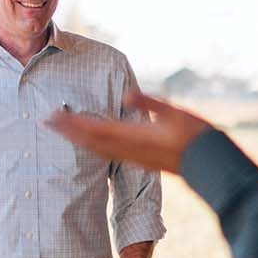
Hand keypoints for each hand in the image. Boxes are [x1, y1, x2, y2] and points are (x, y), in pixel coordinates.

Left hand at [44, 90, 214, 174]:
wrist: (210, 164)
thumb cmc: (196, 135)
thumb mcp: (175, 113)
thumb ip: (150, 102)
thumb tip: (127, 93)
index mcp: (135, 135)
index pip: (95, 128)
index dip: (73, 123)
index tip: (54, 116)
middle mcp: (130, 149)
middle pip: (91, 141)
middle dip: (69, 131)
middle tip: (47, 123)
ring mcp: (135, 157)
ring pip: (98, 150)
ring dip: (79, 141)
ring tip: (63, 133)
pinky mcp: (141, 161)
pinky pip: (110, 155)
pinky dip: (94, 149)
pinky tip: (91, 146)